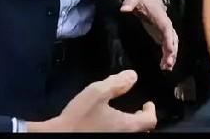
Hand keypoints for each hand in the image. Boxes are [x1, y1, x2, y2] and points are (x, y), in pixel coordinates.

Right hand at [27, 70, 155, 131]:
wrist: (58, 136)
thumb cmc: (79, 117)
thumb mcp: (97, 92)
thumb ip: (117, 83)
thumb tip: (133, 76)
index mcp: (126, 125)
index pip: (150, 120)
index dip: (151, 110)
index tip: (147, 103)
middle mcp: (123, 135)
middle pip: (142, 130)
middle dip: (142, 119)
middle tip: (138, 109)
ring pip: (130, 133)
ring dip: (131, 125)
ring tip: (124, 116)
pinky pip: (119, 134)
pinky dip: (120, 129)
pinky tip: (109, 123)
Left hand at [121, 0, 177, 70]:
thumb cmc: (143, 0)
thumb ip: (129, 3)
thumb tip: (123, 9)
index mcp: (162, 19)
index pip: (167, 30)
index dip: (169, 41)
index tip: (169, 51)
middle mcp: (167, 26)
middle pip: (172, 40)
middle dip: (171, 52)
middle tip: (168, 65)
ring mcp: (166, 32)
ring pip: (172, 45)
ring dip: (171, 57)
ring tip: (166, 68)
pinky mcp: (163, 36)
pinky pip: (168, 47)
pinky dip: (168, 56)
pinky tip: (165, 66)